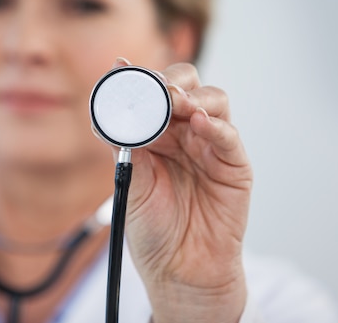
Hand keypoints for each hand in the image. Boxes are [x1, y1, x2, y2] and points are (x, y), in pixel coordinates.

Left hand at [113, 60, 252, 322]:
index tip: (121, 67)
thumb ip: (123, 145)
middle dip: (172, 81)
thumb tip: (103, 112)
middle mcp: (185, 133)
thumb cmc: (153, 228)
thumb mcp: (130, 182)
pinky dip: (214, 125)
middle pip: (187, 86)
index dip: (139, 78)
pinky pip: (228, 135)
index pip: (153, 94)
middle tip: (158, 88)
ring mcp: (211, 146)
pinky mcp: (234, 165)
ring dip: (194, 97)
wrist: (179, 269)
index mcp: (157, 134)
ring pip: (213, 101)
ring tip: (177, 103)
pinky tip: (198, 123)